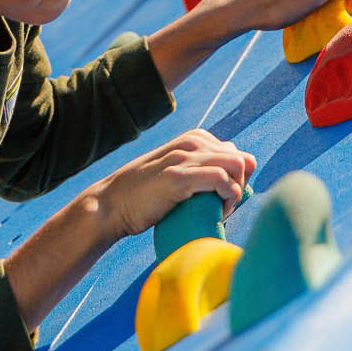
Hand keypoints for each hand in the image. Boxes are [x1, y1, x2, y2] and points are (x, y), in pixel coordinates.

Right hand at [92, 129, 255, 240]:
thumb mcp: (176, 173)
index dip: (237, 180)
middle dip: (241, 186)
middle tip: (223, 208)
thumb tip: (237, 165)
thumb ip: (202, 166)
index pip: (237, 154)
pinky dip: (228, 197)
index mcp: (192, 139)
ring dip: (236, 193)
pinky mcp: (178, 177)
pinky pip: (221, 179)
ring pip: (236, 166)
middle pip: (242, 160)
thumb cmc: (144, 197)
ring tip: (221, 211)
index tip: (222, 200)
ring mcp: (183, 158)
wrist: (109, 206)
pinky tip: (219, 212)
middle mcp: (191, 143)